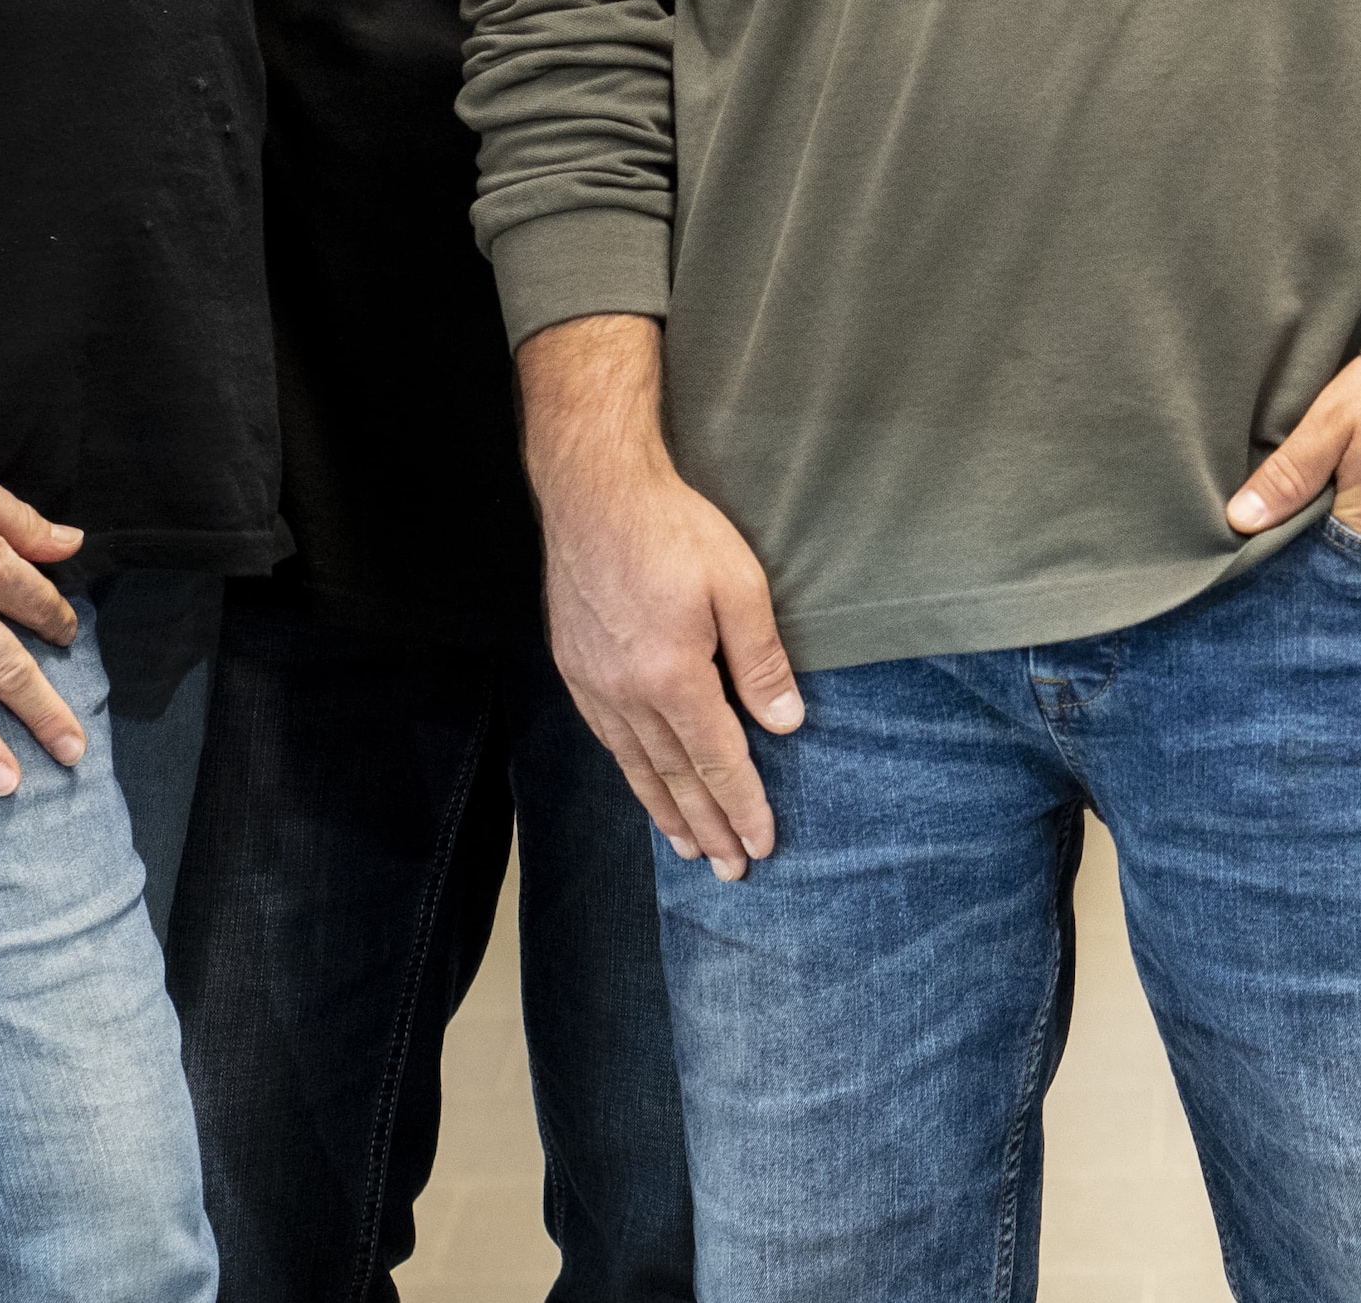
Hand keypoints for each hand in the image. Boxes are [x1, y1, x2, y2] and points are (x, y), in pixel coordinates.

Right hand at [520, 317, 804, 881]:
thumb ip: (761, 660)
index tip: (763, 844)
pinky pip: (608, 739)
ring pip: (636, 766)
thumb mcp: (739, 584)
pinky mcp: (575, 667)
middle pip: (675, 776)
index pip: (717, 759)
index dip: (742, 805)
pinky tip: (644, 785)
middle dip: (707, 826)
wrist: (594, 491)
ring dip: (666, 811)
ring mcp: (594, 683)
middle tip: (732, 869)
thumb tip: (785, 723)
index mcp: (672, 677)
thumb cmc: (674, 528)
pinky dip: (631, 774)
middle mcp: (627, 693)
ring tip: (690, 847)